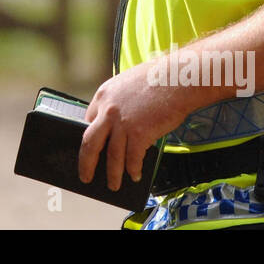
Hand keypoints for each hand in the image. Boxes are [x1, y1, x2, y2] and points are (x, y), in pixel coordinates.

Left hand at [78, 64, 190, 190]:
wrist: (178, 79)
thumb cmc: (159, 79)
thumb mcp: (128, 84)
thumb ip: (119, 102)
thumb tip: (119, 124)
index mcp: (103, 95)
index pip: (87, 121)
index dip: (89, 138)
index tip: (89, 150)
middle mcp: (108, 110)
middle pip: (90, 143)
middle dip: (86, 163)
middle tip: (85, 176)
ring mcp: (122, 123)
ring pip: (112, 156)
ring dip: (112, 174)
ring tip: (113, 185)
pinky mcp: (139, 133)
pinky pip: (132, 159)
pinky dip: (133, 169)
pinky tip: (135, 175)